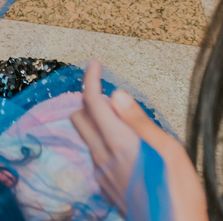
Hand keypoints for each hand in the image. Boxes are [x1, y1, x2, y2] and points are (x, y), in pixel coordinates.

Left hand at [70, 60, 205, 219]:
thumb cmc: (178, 193)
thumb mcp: (168, 149)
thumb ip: (138, 121)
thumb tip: (117, 94)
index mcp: (118, 142)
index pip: (92, 101)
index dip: (90, 78)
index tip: (93, 64)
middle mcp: (103, 156)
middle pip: (80, 117)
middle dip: (90, 101)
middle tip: (113, 99)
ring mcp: (102, 173)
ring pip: (87, 137)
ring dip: (98, 123)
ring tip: (125, 125)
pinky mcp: (106, 187)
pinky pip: (95, 156)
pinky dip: (103, 144)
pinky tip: (126, 151)